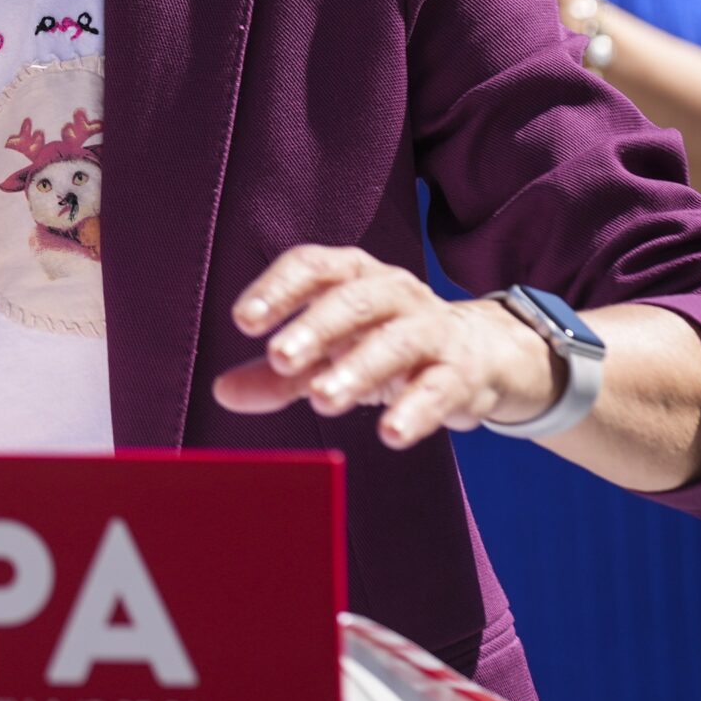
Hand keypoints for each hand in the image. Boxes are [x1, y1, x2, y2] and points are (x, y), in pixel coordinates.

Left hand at [214, 245, 560, 447]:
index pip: (312, 266)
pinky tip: (390, 434)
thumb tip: (222, 391)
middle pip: (354, 298)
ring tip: (322, 399)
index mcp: (354, 275)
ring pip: (397, 341)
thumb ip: (276, 374)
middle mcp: (394, 291)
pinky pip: (440, 387)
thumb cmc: (383, 346)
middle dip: (315, 326)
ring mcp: (432, 329)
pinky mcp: (462, 372)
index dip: (278, 288)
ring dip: (358, 368)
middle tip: (279, 357)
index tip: (244, 319)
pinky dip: (416, 410)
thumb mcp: (328, 353)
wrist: (478, 355)